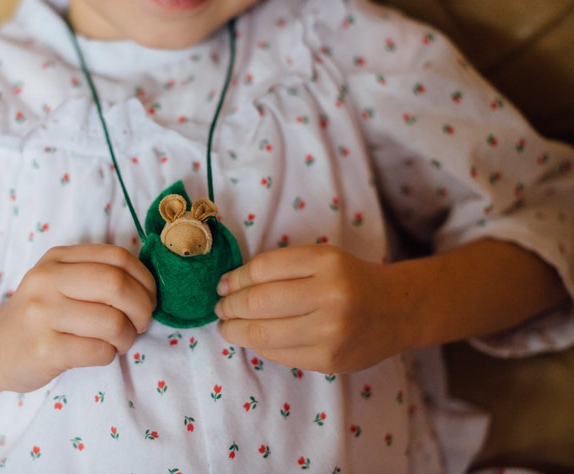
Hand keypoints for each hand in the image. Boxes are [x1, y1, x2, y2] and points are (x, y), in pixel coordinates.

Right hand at [0, 244, 156, 391]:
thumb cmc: (40, 316)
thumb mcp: (59, 281)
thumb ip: (96, 274)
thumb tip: (150, 286)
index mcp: (57, 258)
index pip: (117, 257)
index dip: (144, 279)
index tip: (148, 298)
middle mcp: (46, 281)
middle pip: (117, 285)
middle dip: (142, 308)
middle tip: (140, 323)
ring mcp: (42, 315)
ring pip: (112, 321)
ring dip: (127, 337)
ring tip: (118, 341)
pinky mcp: (44, 350)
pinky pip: (99, 351)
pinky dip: (109, 355)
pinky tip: (99, 353)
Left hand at [214, 245, 408, 374]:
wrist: (398, 310)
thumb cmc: (350, 280)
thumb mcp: (321, 258)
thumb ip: (280, 267)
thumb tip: (230, 286)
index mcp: (326, 262)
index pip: (262, 269)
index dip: (234, 278)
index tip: (223, 285)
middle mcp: (330, 296)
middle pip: (257, 303)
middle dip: (228, 307)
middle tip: (220, 308)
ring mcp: (331, 333)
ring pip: (263, 334)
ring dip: (235, 331)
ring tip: (227, 327)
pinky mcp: (329, 360)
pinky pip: (279, 354)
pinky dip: (259, 346)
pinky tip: (254, 339)